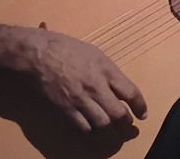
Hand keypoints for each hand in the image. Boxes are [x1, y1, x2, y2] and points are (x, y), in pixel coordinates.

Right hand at [27, 28, 147, 132]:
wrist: (37, 56)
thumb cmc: (65, 48)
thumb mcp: (94, 53)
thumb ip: (107, 71)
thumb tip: (117, 87)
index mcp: (106, 69)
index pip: (130, 92)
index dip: (140, 106)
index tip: (142, 114)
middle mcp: (96, 87)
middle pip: (118, 114)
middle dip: (126, 124)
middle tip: (128, 126)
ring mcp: (80, 101)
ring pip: (102, 125)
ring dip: (110, 131)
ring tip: (113, 132)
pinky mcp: (65, 111)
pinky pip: (83, 128)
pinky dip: (91, 132)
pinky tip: (94, 130)